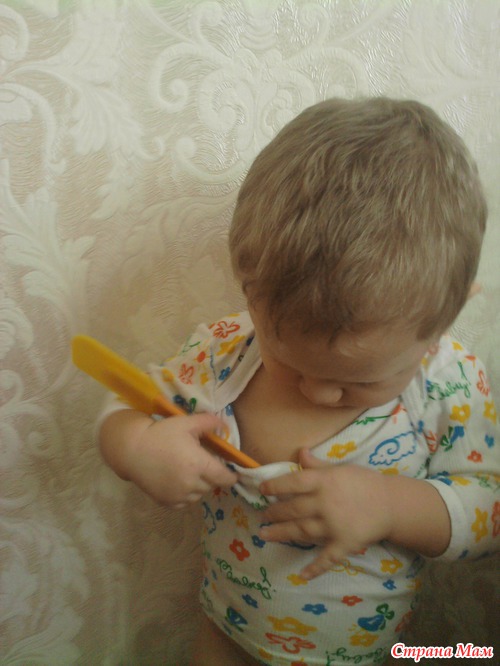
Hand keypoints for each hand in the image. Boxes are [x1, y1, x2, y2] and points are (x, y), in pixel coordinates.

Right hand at [100, 410, 237, 506]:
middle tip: (203, 465)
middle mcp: (191, 484)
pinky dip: (186, 495)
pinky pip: (185, 503)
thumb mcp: (185, 422)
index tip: (232, 473)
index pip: (224, 478)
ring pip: (199, 495)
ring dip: (199, 486)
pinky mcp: (167, 502)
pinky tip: (179, 482)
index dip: (230, 476)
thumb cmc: (161, 434)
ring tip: (189, 472)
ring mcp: (178, 495)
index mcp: (198, 465)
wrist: (133, 450)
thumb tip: (224, 424)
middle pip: (212, 485)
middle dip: (212, 476)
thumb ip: (208, 422)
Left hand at [258, 448, 391, 579]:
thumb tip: (300, 452)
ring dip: (281, 534)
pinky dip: (314, 567)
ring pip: (302, 531)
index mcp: (324, 482)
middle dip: (274, 513)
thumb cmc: (364, 482)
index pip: (293, 482)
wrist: (391, 503)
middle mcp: (325, 503)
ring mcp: (334, 526)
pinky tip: (301, 574)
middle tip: (262, 516)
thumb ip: (317, 465)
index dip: (275, 486)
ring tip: (264, 534)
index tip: (262, 489)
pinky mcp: (344, 544)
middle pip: (293, 509)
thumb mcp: (340, 468)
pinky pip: (327, 558)